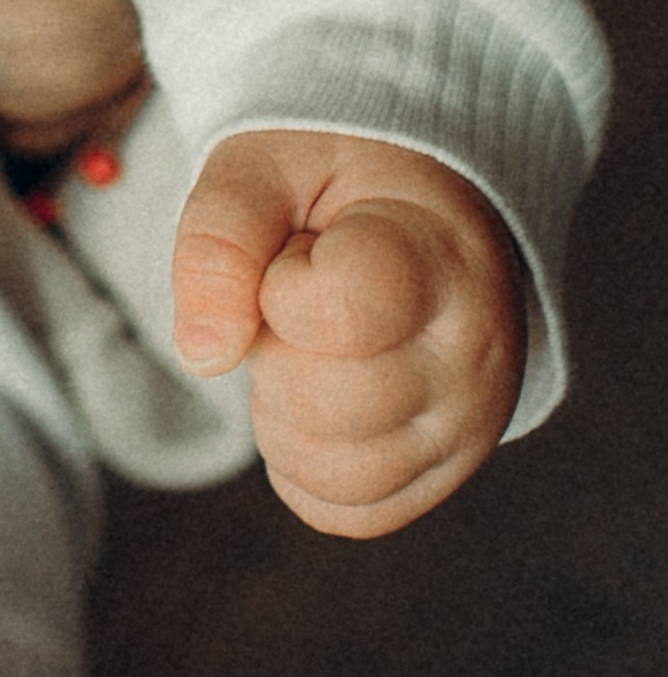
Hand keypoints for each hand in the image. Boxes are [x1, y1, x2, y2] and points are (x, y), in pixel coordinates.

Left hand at [171, 130, 526, 535]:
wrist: (428, 214)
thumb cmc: (338, 184)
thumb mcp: (266, 165)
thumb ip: (221, 238)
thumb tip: (203, 356)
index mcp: (440, 257)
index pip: (341, 312)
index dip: (282, 286)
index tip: (302, 251)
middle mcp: (473, 355)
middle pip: (322, 401)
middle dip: (272, 347)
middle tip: (304, 293)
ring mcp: (469, 425)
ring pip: (332, 471)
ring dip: (282, 410)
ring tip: (313, 342)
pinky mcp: (446, 475)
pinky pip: (346, 511)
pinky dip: (303, 465)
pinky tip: (318, 392)